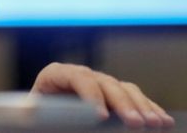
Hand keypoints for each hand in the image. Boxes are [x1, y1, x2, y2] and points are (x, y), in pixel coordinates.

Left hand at [32, 62, 174, 127]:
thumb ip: (42, 113)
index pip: (76, 77)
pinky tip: (162, 120)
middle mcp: (79, 75)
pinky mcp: (111, 96)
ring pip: (122, 88)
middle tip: (135, 123)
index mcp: (55, 74)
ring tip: (154, 124)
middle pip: (104, 82)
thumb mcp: (35, 111)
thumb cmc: (36, 114)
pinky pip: (133, 98)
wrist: (40, 114)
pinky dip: (148, 108)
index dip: (90, 94)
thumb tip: (41, 115)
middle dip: (122, 103)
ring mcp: (97, 84)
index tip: (100, 116)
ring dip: (141, 106)